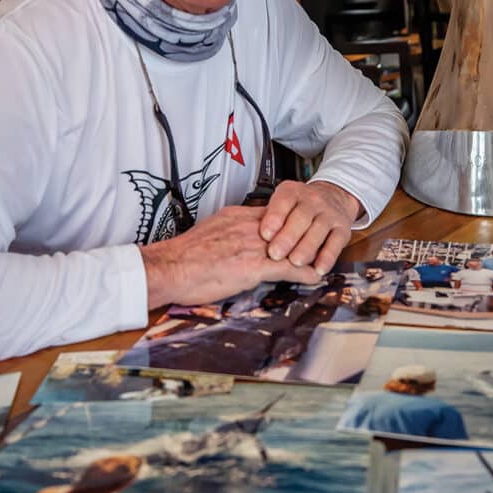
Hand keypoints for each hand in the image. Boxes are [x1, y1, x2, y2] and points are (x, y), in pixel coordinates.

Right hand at [141, 205, 321, 308]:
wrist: (170, 268)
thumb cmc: (182, 257)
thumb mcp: (209, 233)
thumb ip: (228, 232)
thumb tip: (234, 240)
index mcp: (236, 216)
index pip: (272, 214)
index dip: (287, 223)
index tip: (298, 228)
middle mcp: (249, 226)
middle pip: (288, 226)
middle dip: (304, 235)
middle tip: (318, 242)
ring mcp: (254, 245)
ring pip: (293, 245)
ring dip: (309, 253)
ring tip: (323, 259)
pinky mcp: (255, 266)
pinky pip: (290, 268)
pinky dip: (306, 273)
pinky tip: (315, 278)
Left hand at [259, 181, 361, 274]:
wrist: (334, 196)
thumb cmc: (299, 206)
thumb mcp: (282, 203)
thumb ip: (268, 217)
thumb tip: (248, 237)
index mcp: (292, 192)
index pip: (283, 202)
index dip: (273, 219)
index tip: (264, 234)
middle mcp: (312, 201)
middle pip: (301, 218)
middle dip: (287, 237)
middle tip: (275, 254)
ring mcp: (329, 214)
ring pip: (318, 231)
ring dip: (306, 248)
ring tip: (295, 262)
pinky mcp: (343, 229)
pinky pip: (336, 243)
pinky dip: (328, 257)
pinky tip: (319, 268)